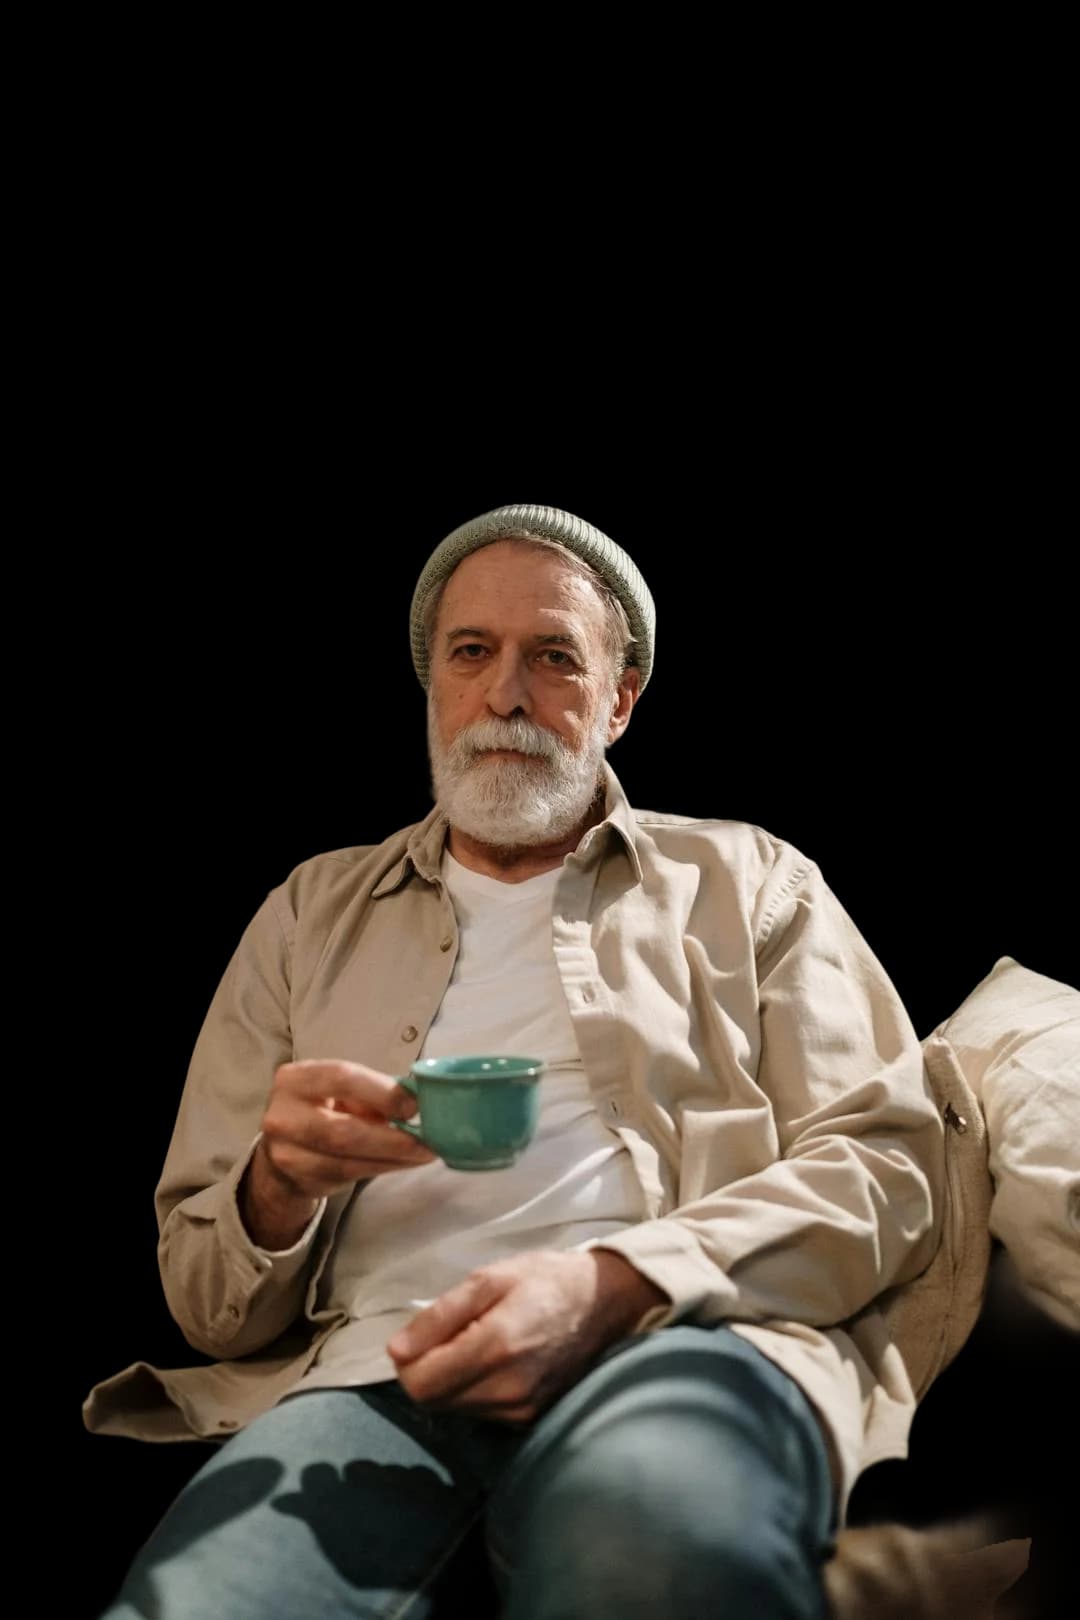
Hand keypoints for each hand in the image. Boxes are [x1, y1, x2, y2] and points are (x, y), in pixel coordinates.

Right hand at [240, 1059, 435, 1247]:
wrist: (283, 1150)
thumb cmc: (323, 1110)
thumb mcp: (341, 1091)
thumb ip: (374, 1091)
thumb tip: (418, 1099)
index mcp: (294, 1079)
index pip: (341, 1078)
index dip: (382, 1092)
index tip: (415, 1105)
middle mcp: (282, 1116)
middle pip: (343, 1130)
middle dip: (392, 1138)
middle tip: (428, 1142)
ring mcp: (286, 1153)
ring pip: (346, 1161)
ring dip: (392, 1159)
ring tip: (423, 1154)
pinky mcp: (298, 1181)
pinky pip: (347, 1177)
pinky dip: (382, 1169)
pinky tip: (402, 1163)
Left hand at [386, 1249, 667, 1422]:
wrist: (604, 1303)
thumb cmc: (545, 1280)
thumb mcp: (490, 1278)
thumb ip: (440, 1315)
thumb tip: (396, 1351)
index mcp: (496, 1347)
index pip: (421, 1384)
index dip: (408, 1361)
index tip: (420, 1336)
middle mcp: (508, 1390)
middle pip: (433, 1401)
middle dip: (427, 1370)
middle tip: (448, 1333)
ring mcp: (521, 1411)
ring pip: (453, 1409)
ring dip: (450, 1380)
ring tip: (476, 1342)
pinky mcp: (529, 1419)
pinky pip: (478, 1413)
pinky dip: (472, 1389)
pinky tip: (492, 1360)